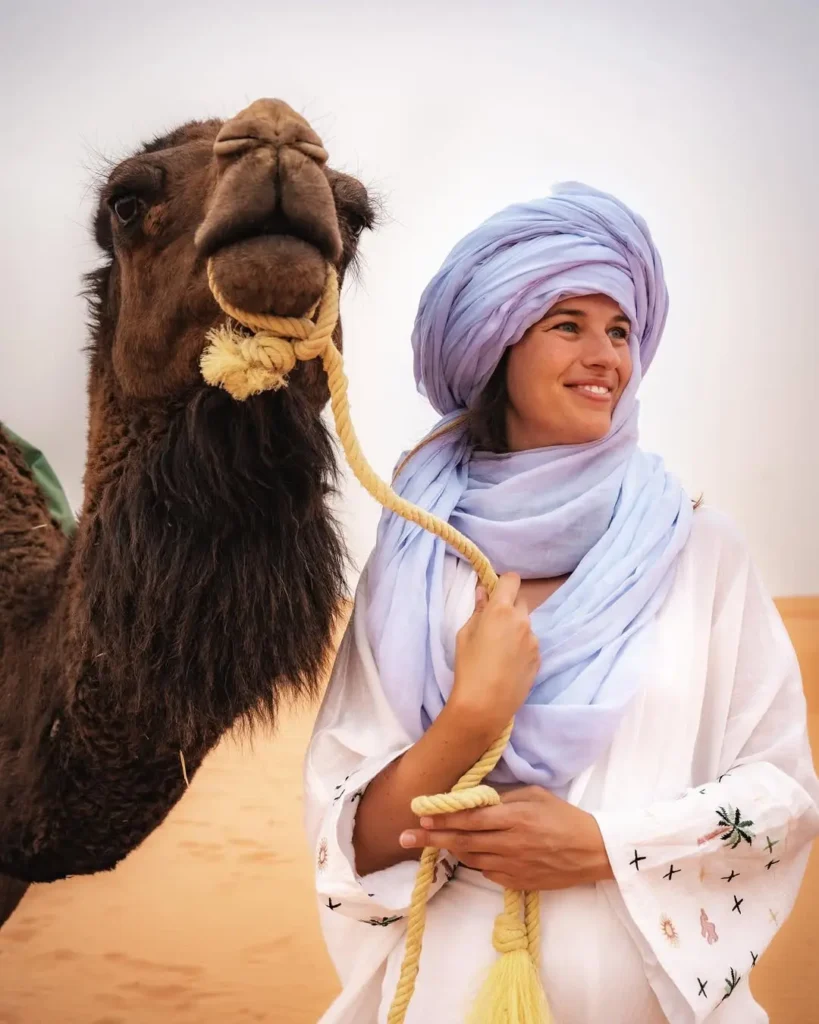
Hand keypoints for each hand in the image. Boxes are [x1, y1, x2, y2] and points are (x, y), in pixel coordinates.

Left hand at [399, 786, 612, 890]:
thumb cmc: (564, 817)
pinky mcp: (516, 882)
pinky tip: (467, 854)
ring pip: (470, 859)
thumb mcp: (535, 795)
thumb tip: (474, 798)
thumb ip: (504, 797)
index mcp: (514, 818)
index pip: (469, 818)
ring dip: (449, 851)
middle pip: (462, 842)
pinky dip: (474, 862)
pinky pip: (486, 872)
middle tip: (404, 837)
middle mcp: (509, 843)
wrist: (592, 852)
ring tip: (428, 845)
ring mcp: (512, 866)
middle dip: (431, 839)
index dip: (443, 818)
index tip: (420, 816)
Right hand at [450, 573, 539, 734]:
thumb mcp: (465, 635)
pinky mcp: (539, 658)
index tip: (496, 594)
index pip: (512, 580)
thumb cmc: (468, 667)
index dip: (504, 584)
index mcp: (501, 610)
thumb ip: (478, 610)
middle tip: (494, 625)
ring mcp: (534, 640)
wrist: (486, 704)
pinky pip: (530, 643)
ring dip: (516, 629)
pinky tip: (509, 664)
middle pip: (521, 602)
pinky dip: (521, 647)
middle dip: (509, 608)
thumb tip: (484, 593)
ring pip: (526, 625)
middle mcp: (522, 621)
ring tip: (500, 651)